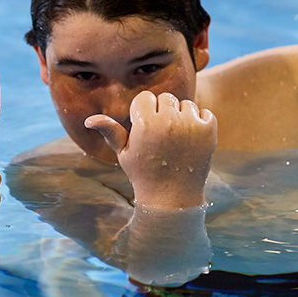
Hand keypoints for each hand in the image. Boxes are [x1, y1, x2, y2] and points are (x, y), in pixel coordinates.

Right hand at [85, 91, 216, 208]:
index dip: (144, 113)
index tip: (145, 130)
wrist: (172, 197)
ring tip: (176, 140)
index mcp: (145, 123)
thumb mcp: (123, 153)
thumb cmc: (144, 174)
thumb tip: (89, 120)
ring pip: (185, 104)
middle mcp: (169, 121)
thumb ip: (110, 131)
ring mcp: (191, 125)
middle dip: (162, 112)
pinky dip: (200, 123)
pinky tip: (190, 140)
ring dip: (182, 117)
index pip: (145, 98)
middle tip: (161, 136)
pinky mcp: (209, 131)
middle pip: (166, 98)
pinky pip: (204, 112)